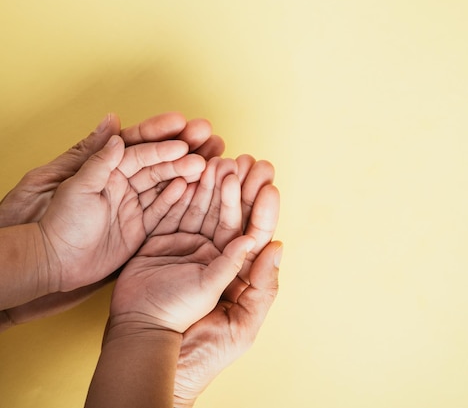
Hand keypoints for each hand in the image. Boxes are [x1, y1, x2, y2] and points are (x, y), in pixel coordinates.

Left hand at [38, 135, 205, 292]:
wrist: (56, 261)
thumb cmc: (59, 223)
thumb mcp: (76, 188)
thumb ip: (98, 162)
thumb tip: (115, 132)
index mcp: (105, 170)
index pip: (138, 153)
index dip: (161, 146)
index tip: (182, 142)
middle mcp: (122, 184)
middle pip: (156, 166)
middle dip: (180, 156)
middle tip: (203, 149)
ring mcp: (132, 205)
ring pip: (163, 185)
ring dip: (184, 174)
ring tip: (205, 166)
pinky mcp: (139, 226)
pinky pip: (161, 210)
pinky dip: (176, 199)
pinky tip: (191, 187)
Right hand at [104, 155, 280, 404]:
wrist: (152, 349)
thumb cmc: (202, 347)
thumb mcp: (241, 322)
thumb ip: (259, 285)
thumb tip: (275, 248)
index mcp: (238, 270)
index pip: (254, 232)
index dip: (261, 208)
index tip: (268, 184)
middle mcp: (214, 254)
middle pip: (229, 214)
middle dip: (238, 188)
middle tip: (245, 161)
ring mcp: (187, 247)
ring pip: (201, 208)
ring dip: (210, 185)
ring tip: (217, 160)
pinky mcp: (160, 243)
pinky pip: (170, 213)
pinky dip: (177, 195)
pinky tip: (186, 175)